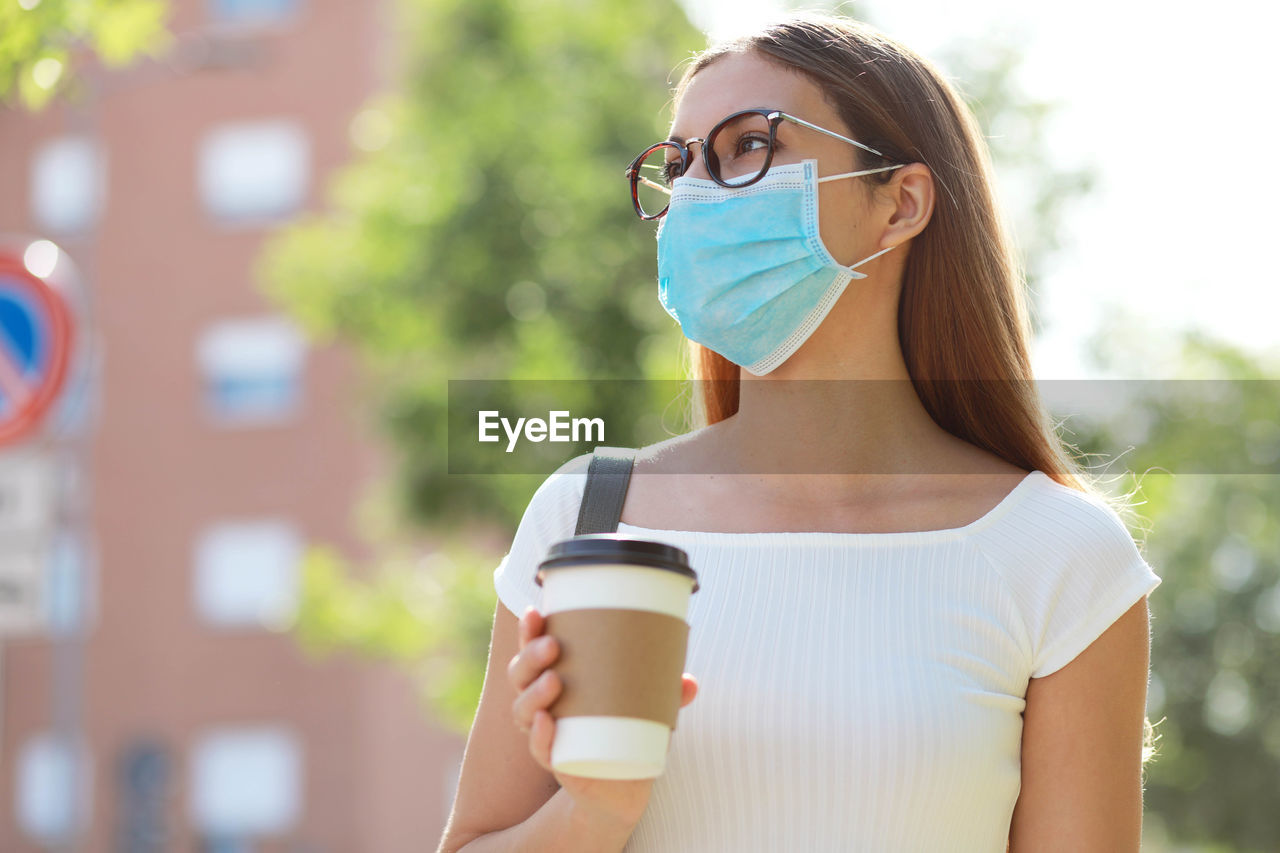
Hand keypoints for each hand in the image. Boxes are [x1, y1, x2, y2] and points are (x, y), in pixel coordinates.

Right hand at [508, 605, 697, 830]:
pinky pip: (540, 749)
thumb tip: (689, 683)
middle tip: (553, 645)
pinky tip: (545, 721)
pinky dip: (540, 736)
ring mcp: (546, 734)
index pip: (531, 651)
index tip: (536, 610)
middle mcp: (542, 705)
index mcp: (555, 679)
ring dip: (533, 693)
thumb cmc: (627, 733)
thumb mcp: (647, 707)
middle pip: (520, 675)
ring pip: (523, 711)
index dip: (527, 631)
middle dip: (530, 657)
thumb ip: (665, 694)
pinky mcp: (556, 763)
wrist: (623, 788)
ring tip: (554, 680)